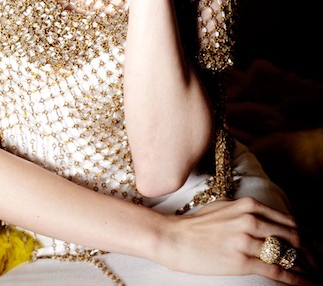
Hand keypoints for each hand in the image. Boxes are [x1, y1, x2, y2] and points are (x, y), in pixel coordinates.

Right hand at [161, 198, 315, 284]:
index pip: (288, 220)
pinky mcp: (240, 260)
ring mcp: (245, 239)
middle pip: (293, 236)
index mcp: (248, 205)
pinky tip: (305, 283)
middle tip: (320, 263)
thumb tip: (267, 219)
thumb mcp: (225, 207)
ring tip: (316, 276)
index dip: (307, 236)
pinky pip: (275, 270)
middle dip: (312, 252)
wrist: (174, 238)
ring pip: (287, 253)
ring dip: (306, 266)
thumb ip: (247, 210)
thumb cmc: (197, 224)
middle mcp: (250, 219)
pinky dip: (295, 278)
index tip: (316, 248)